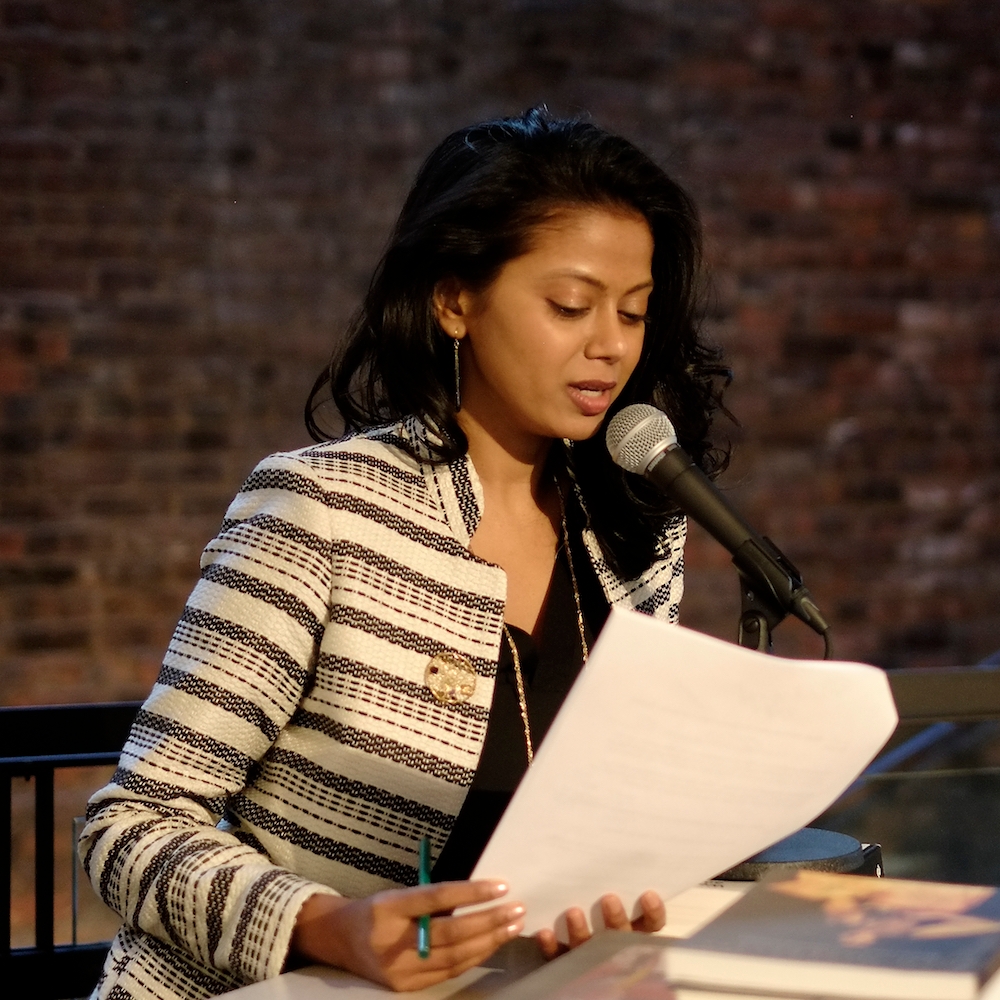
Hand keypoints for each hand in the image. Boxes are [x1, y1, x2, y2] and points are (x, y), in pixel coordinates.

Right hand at [291, 879, 523, 990]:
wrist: (341, 940)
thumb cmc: (377, 909)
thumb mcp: (398, 894)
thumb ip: (432, 896)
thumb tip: (480, 892)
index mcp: (389, 907)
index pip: (436, 899)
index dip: (470, 893)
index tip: (501, 885)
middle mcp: (394, 942)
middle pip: (450, 934)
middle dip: (488, 921)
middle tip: (516, 908)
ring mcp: (401, 970)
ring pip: (455, 957)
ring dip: (489, 941)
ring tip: (513, 924)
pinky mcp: (409, 986)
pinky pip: (450, 971)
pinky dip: (475, 956)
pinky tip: (493, 943)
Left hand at [535, 890, 664, 959]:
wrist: (568, 945)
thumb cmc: (593, 906)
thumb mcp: (608, 896)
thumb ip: (614, 884)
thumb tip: (618, 848)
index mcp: (631, 931)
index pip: (650, 926)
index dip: (652, 914)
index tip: (648, 895)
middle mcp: (613, 947)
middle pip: (619, 937)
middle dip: (615, 920)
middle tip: (609, 899)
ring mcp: (589, 958)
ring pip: (588, 948)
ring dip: (581, 932)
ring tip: (574, 912)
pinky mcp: (565, 964)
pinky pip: (559, 958)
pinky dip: (551, 945)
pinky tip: (544, 932)